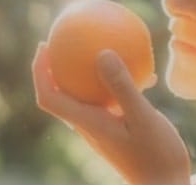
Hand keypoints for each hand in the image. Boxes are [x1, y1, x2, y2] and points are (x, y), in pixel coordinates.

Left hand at [33, 42, 191, 184]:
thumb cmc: (156, 156)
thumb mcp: (143, 118)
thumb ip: (122, 87)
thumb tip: (102, 52)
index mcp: (88, 123)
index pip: (49, 97)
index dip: (39, 71)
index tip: (44, 46)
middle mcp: (90, 126)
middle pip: (60, 95)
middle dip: (55, 67)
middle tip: (61, 40)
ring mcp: (104, 130)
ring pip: (86, 97)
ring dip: (86, 74)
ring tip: (99, 49)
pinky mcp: (120, 131)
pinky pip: (111, 102)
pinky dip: (118, 85)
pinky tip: (144, 73)